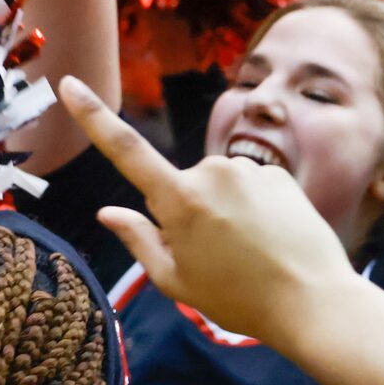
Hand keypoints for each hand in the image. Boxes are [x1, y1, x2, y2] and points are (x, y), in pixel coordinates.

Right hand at [57, 78, 358, 343]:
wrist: (313, 300)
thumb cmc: (238, 299)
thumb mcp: (176, 281)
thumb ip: (139, 240)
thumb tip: (109, 212)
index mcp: (179, 200)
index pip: (125, 150)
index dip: (93, 116)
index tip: (69, 84)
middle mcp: (212, 172)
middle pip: (182, 186)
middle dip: (188, 213)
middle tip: (216, 257)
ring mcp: (248, 170)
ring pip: (218, 187)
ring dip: (224, 210)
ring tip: (249, 252)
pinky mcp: (278, 174)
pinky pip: (250, 187)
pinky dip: (253, 209)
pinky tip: (270, 239)